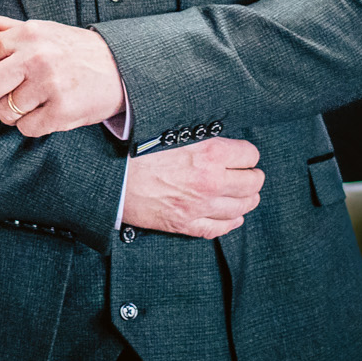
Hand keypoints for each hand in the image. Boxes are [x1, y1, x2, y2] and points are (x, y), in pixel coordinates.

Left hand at [0, 16, 125, 135]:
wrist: (120, 68)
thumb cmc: (73, 49)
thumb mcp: (41, 29)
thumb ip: (2, 27)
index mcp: (28, 34)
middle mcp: (36, 57)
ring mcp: (50, 84)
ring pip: (6, 111)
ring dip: (11, 115)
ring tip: (26, 108)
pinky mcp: (62, 110)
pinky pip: (27, 127)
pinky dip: (31, 126)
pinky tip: (43, 115)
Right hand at [122, 137, 263, 238]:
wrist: (108, 180)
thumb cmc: (133, 153)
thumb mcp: (168, 133)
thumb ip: (197, 137)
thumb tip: (214, 136)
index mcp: (208, 154)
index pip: (249, 154)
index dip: (246, 153)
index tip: (242, 155)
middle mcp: (210, 182)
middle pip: (253, 183)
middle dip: (252, 176)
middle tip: (246, 173)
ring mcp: (200, 206)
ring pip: (243, 207)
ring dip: (245, 199)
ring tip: (241, 193)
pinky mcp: (187, 224)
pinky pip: (221, 227)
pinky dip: (230, 221)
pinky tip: (230, 215)